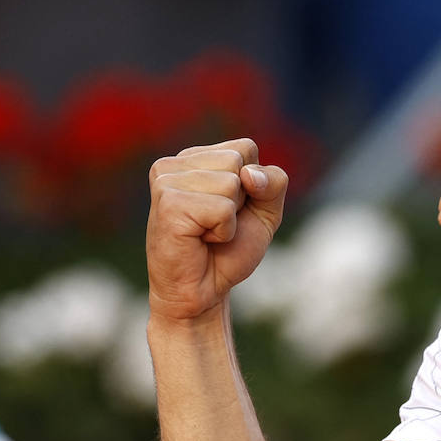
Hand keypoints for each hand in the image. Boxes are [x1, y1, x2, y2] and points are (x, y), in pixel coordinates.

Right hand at [146, 138, 288, 321]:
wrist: (201, 293)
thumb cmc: (228, 251)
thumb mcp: (265, 211)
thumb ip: (273, 182)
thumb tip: (248, 174)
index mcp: (194, 158)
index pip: (246, 148)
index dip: (254, 185)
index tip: (228, 210)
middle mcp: (174, 164)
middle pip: (240, 163)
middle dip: (242, 201)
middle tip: (216, 225)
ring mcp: (167, 181)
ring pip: (232, 184)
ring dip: (230, 219)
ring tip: (206, 233)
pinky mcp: (168, 204)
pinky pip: (223, 209)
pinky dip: (223, 232)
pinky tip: (200, 241)